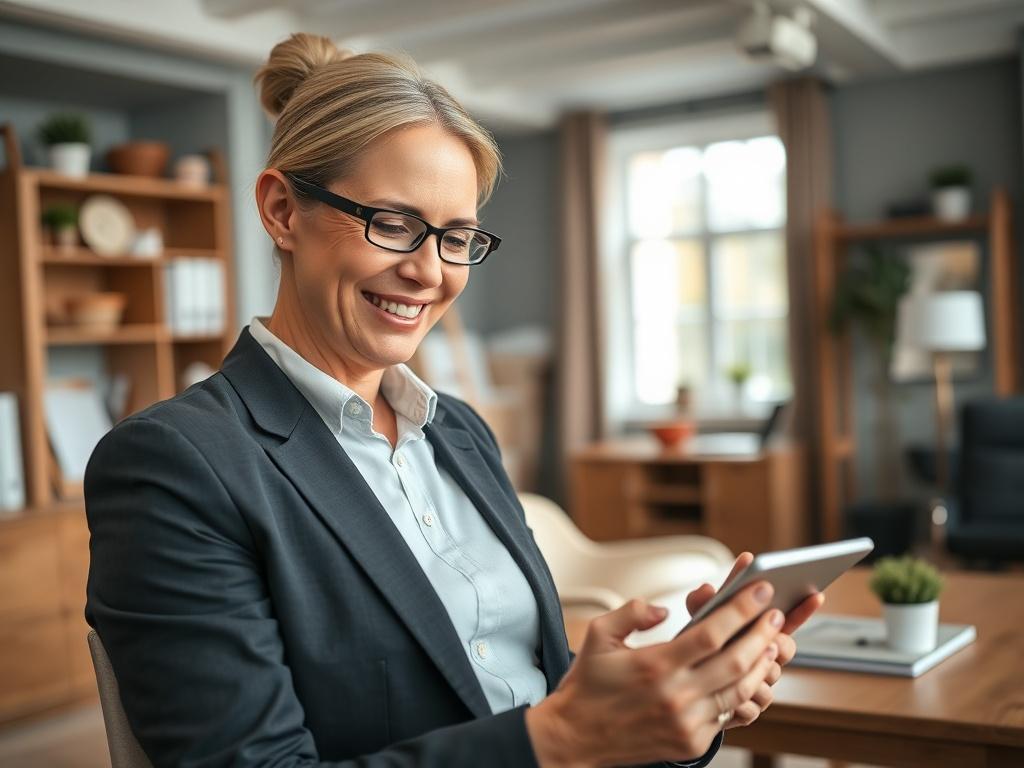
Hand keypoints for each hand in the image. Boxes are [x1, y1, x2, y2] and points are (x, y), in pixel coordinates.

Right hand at [525, 582, 783, 767]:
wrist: (574, 738)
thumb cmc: (586, 685)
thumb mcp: (598, 635)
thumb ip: (632, 612)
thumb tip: (663, 610)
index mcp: (655, 665)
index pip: (711, 632)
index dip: (741, 610)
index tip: (760, 591)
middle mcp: (676, 695)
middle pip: (736, 661)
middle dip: (762, 633)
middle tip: (774, 614)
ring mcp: (687, 722)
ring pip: (740, 690)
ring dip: (761, 664)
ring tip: (770, 642)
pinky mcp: (691, 742)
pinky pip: (727, 714)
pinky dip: (743, 692)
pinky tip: (748, 675)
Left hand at [684, 552, 825, 727]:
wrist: (684, 688)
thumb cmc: (699, 646)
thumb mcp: (699, 621)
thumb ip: (703, 604)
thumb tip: (705, 590)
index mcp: (758, 632)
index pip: (788, 619)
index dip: (803, 608)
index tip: (815, 595)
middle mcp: (764, 658)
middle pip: (785, 648)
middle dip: (777, 643)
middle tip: (768, 640)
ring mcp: (760, 684)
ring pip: (770, 679)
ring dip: (755, 672)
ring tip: (735, 670)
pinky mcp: (748, 710)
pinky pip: (753, 708)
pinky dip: (741, 703)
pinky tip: (727, 700)